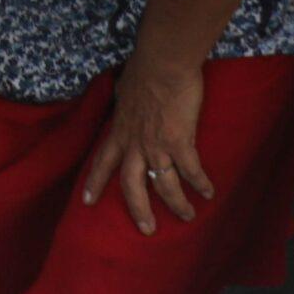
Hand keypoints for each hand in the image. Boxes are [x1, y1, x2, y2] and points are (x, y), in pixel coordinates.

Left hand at [79, 59, 213, 235]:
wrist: (162, 64)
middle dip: (138, 209)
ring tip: (187, 216)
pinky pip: (190, 171)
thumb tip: (126, 96)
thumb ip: (126, 102)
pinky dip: (200, 183)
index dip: (94, 183)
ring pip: (163, 185)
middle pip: (130, 185)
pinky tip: (208, 193)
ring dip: (176, 203)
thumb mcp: (124, 91)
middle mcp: (134, 143)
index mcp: (119, 131)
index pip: (102, 161)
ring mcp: (156, 145)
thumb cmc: (144, 71)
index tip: (86, 202)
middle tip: (146, 229)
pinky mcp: (179, 142)